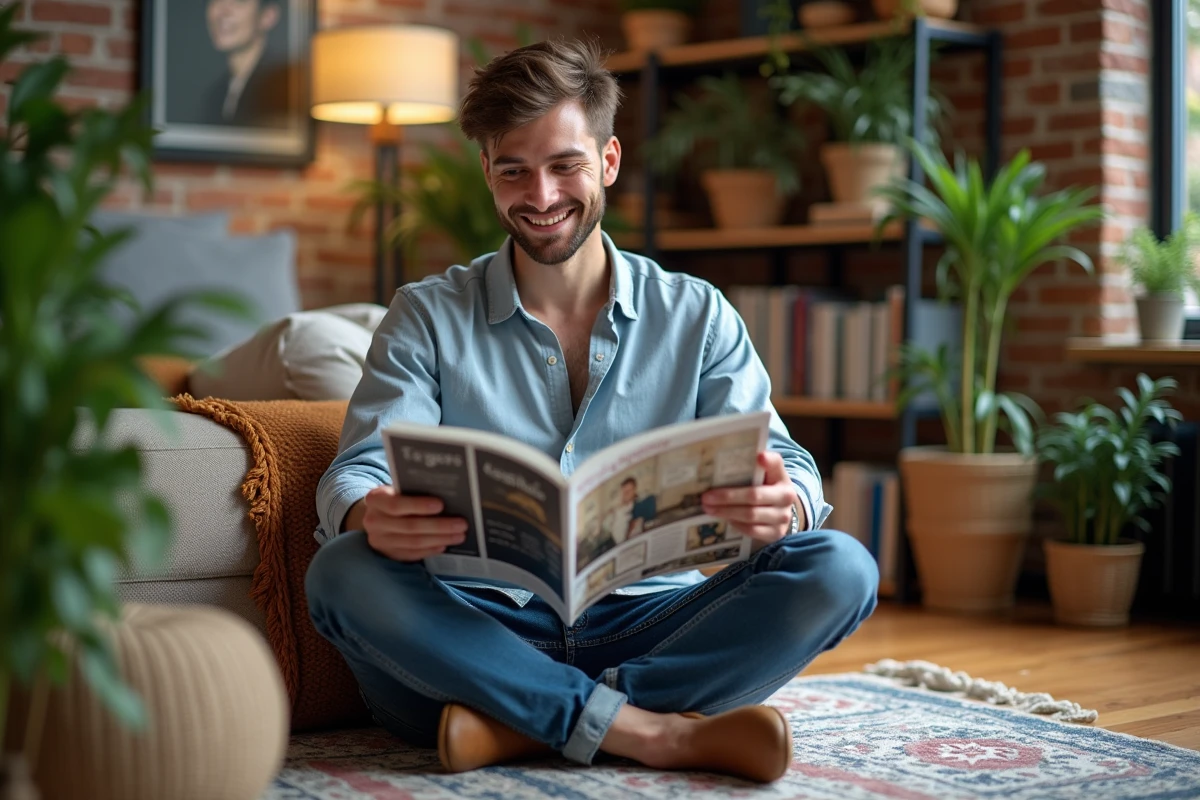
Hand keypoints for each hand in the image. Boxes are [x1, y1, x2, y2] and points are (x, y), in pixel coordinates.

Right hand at [347, 486, 468, 561]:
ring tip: (459, 535)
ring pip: (414, 542)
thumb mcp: (397, 490)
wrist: (376, 516)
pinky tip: (444, 544)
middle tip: (461, 523)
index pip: (396, 504)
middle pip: (409, 526)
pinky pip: (413, 554)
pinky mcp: (388, 554)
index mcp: (375, 499)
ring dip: (440, 539)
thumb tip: (447, 494)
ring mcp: (379, 540)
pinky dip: (430, 549)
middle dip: (439, 525)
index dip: (419, 505)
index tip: (441, 505)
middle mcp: (374, 521)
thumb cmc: (395, 498)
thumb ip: (414, 491)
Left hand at [700, 452, 802, 543]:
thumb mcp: (766, 473)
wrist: (780, 510)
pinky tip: (724, 518)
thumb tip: (754, 455)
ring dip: (726, 512)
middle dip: (727, 497)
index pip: (776, 465)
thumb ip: (758, 463)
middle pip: (754, 496)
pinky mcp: (775, 533)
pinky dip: (736, 524)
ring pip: (750, 515)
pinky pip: (752, 530)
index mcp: (782, 477)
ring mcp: (782, 517)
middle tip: (706, 497)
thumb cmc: (766, 487)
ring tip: (709, 508)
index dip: (768, 461)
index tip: (758, 457)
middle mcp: (786, 497)